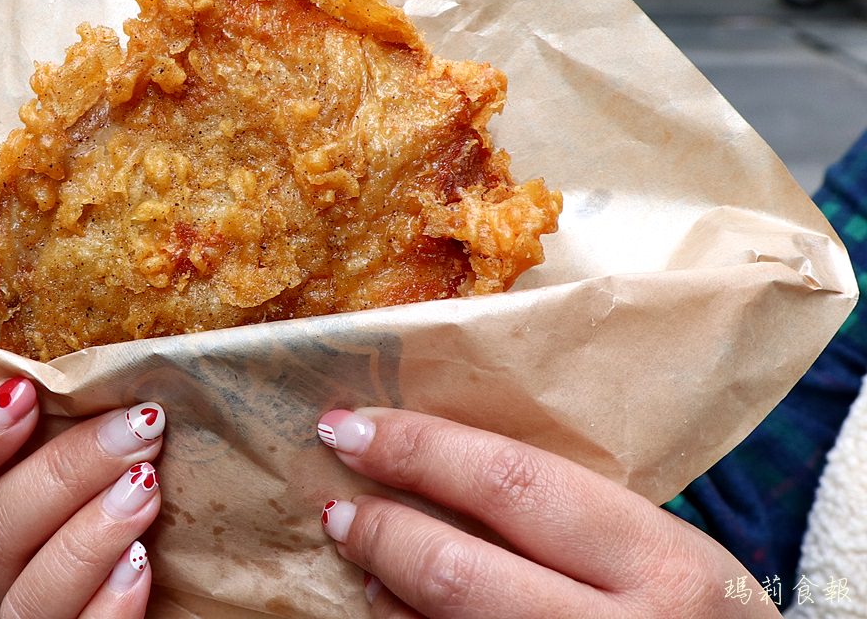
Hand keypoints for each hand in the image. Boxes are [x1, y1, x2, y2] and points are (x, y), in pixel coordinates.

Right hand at [0, 377, 164, 617]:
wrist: (175, 588)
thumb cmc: (129, 502)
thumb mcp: (91, 458)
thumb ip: (76, 419)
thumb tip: (110, 358)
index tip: (23, 392)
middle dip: (64, 470)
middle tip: (137, 427)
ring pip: (29, 595)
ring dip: (89, 533)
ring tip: (146, 487)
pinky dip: (109, 605)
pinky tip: (141, 564)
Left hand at [316, 408, 779, 616]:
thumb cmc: (692, 611)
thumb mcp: (657, 546)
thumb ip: (565, 506)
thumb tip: (435, 455)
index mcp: (657, 559)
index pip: (509, 481)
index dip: (416, 449)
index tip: (352, 426)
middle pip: (456, 571)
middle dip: (378, 529)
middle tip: (335, 501)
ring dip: (381, 586)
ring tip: (362, 552)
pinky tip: (390, 608)